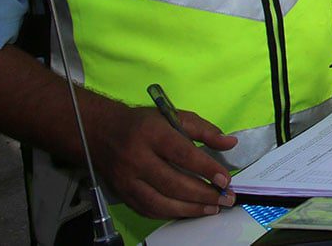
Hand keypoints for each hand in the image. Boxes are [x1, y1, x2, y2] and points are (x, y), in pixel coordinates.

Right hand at [89, 104, 236, 219]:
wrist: (101, 132)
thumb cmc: (143, 124)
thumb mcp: (174, 117)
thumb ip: (204, 130)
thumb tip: (231, 142)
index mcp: (152, 134)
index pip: (182, 154)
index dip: (205, 168)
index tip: (225, 179)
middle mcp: (137, 158)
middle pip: (172, 183)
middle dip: (203, 194)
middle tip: (225, 199)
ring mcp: (127, 180)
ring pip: (160, 202)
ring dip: (190, 209)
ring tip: (212, 209)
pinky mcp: (123, 194)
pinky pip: (149, 210)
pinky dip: (172, 214)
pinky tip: (190, 212)